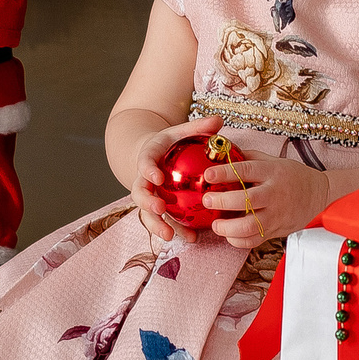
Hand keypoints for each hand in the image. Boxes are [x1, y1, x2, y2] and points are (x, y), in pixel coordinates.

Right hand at [129, 115, 220, 240]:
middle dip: (147, 202)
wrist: (155, 155)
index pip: (144, 163)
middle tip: (159, 209)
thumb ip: (199, 126)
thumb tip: (219, 121)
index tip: (157, 177)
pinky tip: (192, 238)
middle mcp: (144, 179)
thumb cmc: (171, 142)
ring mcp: (149, 196)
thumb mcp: (182, 131)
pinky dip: (176, 230)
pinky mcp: (158, 209)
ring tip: (170, 235)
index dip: (147, 170)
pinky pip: (164, 221)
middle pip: (140, 193)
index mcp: (148, 158)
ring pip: (148, 213)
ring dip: (157, 224)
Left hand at [199, 152, 340, 251]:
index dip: (224, 173)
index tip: (208, 174)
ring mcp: (276, 214)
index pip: (246, 170)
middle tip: (207, 200)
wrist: (317, 194)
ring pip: (250, 226)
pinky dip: (238, 240)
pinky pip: (254, 240)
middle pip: (246, 200)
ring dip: (227, 228)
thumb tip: (221, 153)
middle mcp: (274, 193)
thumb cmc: (291, 175)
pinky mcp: (276, 230)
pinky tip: (229, 234)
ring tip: (216, 224)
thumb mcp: (273, 160)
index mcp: (272, 172)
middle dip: (222, 201)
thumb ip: (248, 158)